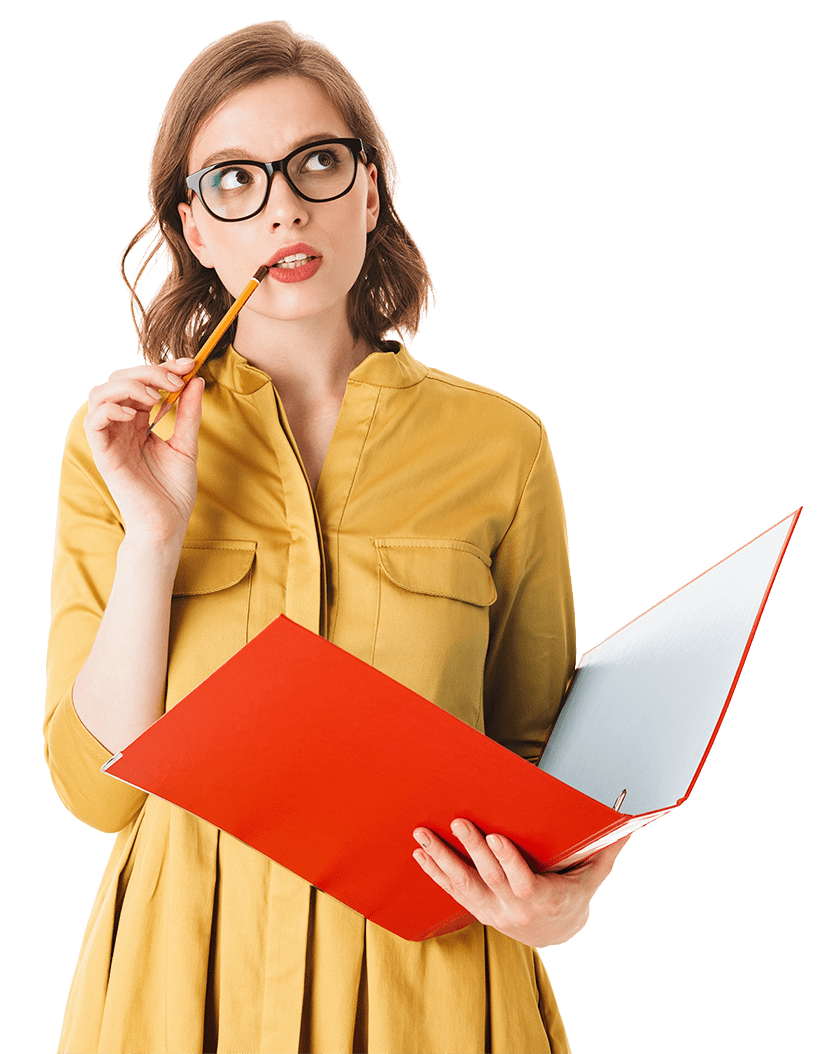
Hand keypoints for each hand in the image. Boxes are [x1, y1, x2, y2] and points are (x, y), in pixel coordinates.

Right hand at [84, 359, 202, 547]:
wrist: (168, 524)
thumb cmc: (174, 491)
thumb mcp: (186, 445)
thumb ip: (188, 413)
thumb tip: (196, 380)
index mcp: (140, 422)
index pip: (143, 383)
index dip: (163, 368)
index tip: (190, 364)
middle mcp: (122, 426)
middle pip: (119, 380)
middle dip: (148, 372)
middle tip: (175, 379)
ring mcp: (111, 439)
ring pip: (100, 393)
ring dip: (127, 386)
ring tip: (154, 396)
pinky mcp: (103, 455)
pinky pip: (93, 422)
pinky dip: (110, 409)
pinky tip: (133, 413)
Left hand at [413, 818, 630, 947]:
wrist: (555, 932)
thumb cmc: (574, 894)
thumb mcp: (593, 875)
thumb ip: (606, 849)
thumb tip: (629, 822)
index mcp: (545, 899)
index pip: (523, 882)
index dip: (509, 862)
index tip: (496, 838)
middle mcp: (514, 910)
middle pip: (489, 878)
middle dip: (471, 849)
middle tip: (458, 821)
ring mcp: (493, 911)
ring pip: (463, 885)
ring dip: (441, 859)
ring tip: (423, 835)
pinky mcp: (478, 909)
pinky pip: (453, 891)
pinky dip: (435, 872)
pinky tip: (420, 854)